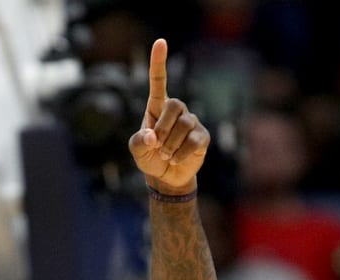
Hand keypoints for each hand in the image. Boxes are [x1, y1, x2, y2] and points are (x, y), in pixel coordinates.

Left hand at [128, 39, 210, 194]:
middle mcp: (177, 111)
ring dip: (171, 144)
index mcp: (157, 107)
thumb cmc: (149, 158)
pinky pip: (194, 140)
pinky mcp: (202, 137)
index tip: (160, 42)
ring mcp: (192, 122)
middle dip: (164, 128)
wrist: (166, 177)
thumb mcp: (137, 151)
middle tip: (157, 146)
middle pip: (175, 105)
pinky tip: (174, 159)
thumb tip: (152, 136)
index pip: (159, 81)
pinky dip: (181, 153)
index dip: (159, 62)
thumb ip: (139, 142)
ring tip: (165, 155)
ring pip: (185, 124)